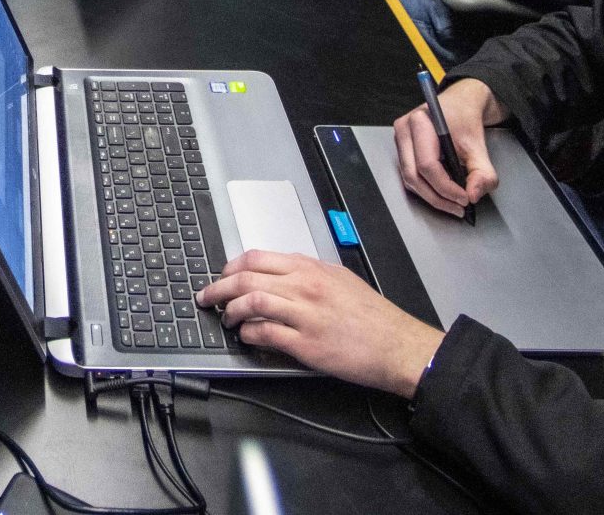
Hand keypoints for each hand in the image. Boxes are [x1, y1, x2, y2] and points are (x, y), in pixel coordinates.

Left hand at [198, 250, 445, 396]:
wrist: (396, 345)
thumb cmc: (372, 316)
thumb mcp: (340, 280)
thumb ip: (308, 273)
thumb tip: (279, 272)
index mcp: (311, 269)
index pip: (257, 258)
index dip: (231, 267)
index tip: (222, 276)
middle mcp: (305, 287)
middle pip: (247, 278)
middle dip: (219, 287)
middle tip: (207, 297)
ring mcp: (305, 315)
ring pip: (251, 302)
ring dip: (231, 312)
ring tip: (227, 320)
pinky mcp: (306, 345)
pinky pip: (265, 333)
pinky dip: (249, 334)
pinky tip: (248, 336)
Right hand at [393, 78, 500, 215]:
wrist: (460, 104)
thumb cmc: (465, 118)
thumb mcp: (479, 145)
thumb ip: (482, 172)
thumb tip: (473, 194)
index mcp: (420, 122)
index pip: (427, 165)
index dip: (445, 188)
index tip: (464, 198)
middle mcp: (404, 130)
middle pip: (414, 176)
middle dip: (437, 197)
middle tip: (458, 207)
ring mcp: (400, 140)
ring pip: (410, 179)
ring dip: (432, 196)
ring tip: (453, 203)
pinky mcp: (402, 149)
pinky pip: (410, 175)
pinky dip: (427, 188)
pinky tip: (444, 192)